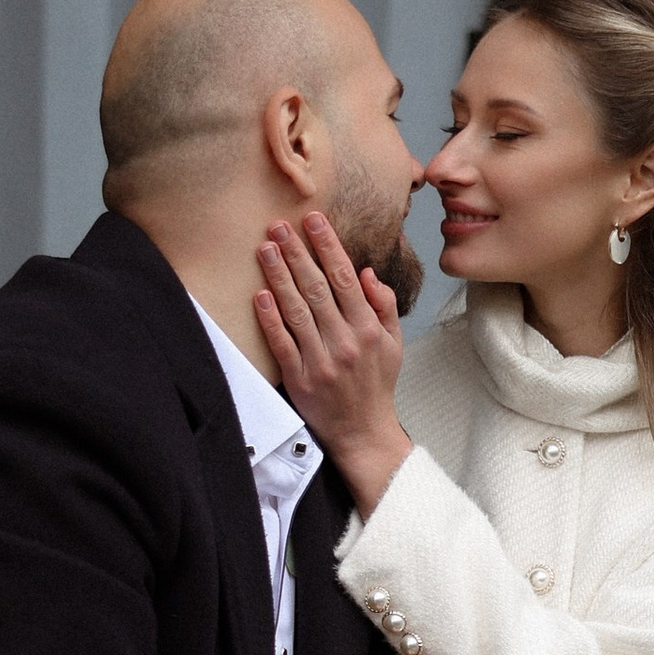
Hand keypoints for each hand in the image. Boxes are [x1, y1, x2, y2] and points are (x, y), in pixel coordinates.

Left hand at [255, 213, 412, 515]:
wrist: (364, 433)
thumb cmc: (376, 385)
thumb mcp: (394, 344)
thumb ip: (383, 306)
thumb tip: (366, 272)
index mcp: (368, 329)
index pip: (345, 278)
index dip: (328, 246)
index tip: (314, 220)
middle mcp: (345, 341)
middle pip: (316, 288)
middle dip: (296, 253)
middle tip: (279, 225)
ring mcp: (320, 360)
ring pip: (296, 310)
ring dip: (278, 276)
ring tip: (265, 248)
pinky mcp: (299, 378)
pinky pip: (282, 342)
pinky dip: (270, 318)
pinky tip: (260, 294)